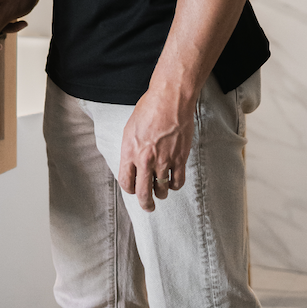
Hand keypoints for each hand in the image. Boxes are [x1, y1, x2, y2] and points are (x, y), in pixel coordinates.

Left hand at [119, 86, 195, 211]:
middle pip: (143, 193)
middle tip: (148, 207)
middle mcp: (145, 160)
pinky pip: (177, 182)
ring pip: (161, 190)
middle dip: (145, 204)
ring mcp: (164, 160)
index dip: (130, 190)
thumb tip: (132, 165)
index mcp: (130, 152)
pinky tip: (173, 182)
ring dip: (161, 194)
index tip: (133, 190)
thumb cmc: (148, 109)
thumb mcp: (130, 129)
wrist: (170, 100)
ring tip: (161, 192)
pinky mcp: (180, 158)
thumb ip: (130, 150)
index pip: (126, 183)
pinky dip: (175, 185)